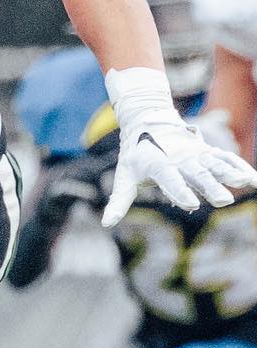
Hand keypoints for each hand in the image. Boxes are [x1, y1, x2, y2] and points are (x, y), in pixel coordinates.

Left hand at [101, 68, 256, 226]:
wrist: (148, 124)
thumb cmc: (135, 156)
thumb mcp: (123, 177)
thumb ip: (119, 202)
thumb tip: (106, 224)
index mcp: (158, 164)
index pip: (169, 179)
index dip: (179, 191)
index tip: (190, 204)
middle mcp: (180, 158)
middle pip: (197, 173)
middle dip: (210, 186)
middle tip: (222, 201)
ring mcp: (196, 154)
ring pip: (215, 164)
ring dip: (231, 173)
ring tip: (247, 183)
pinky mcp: (207, 152)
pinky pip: (226, 158)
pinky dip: (240, 167)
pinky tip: (254, 180)